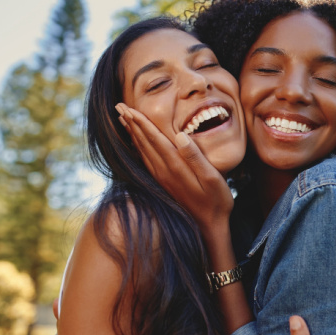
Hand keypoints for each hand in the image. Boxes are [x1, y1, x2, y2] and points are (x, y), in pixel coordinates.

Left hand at [116, 103, 233, 230]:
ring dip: (133, 134)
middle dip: (132, 123)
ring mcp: (162, 179)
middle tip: (119, 106)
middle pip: (144, 142)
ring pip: (142, 151)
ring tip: (123, 119)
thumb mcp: (212, 178)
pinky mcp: (163, 184)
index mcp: (176, 166)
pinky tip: (135, 143)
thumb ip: (196, 157)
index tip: (128, 108)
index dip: (141, 122)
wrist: (209, 228)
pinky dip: (138, 148)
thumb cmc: (216, 201)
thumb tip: (181, 135)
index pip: (155, 138)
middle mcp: (164, 172)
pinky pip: (146, 161)